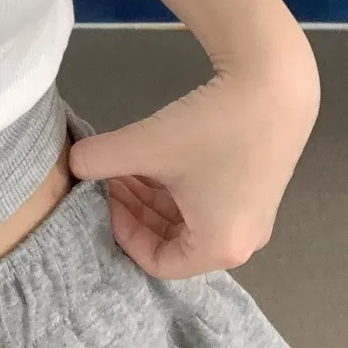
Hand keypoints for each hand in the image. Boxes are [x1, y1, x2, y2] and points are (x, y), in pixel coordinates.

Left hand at [66, 52, 320, 279]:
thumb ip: (98, 160)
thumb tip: (72, 163)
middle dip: (135, 211)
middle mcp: (242, 242)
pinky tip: (157, 157)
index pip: (156, 262)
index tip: (105, 196)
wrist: (275, 84)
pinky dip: (176, 186)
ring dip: (153, 197)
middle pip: (173, 241)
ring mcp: (253, 216)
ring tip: (128, 164)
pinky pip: (207, 202)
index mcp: (219, 248)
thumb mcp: (146, 146)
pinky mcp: (257, 189)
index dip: (122, 232)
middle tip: (111, 178)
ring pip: (188, 219)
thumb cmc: (212, 128)